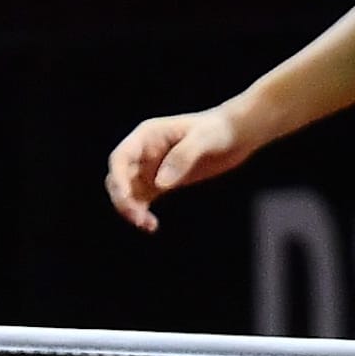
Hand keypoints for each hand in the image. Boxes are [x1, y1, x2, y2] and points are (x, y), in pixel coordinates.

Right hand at [106, 105, 263, 231]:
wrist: (236, 134)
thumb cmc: (219, 129)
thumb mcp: (204, 139)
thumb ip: (182, 157)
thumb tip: (160, 184)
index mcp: (146, 136)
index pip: (120, 158)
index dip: (118, 179)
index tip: (127, 198)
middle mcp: (143, 153)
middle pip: (118, 178)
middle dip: (122, 199)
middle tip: (138, 218)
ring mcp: (151, 168)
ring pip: (127, 193)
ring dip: (130, 210)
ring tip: (147, 225)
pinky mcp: (163, 183)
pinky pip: (143, 201)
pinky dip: (142, 213)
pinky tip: (151, 226)